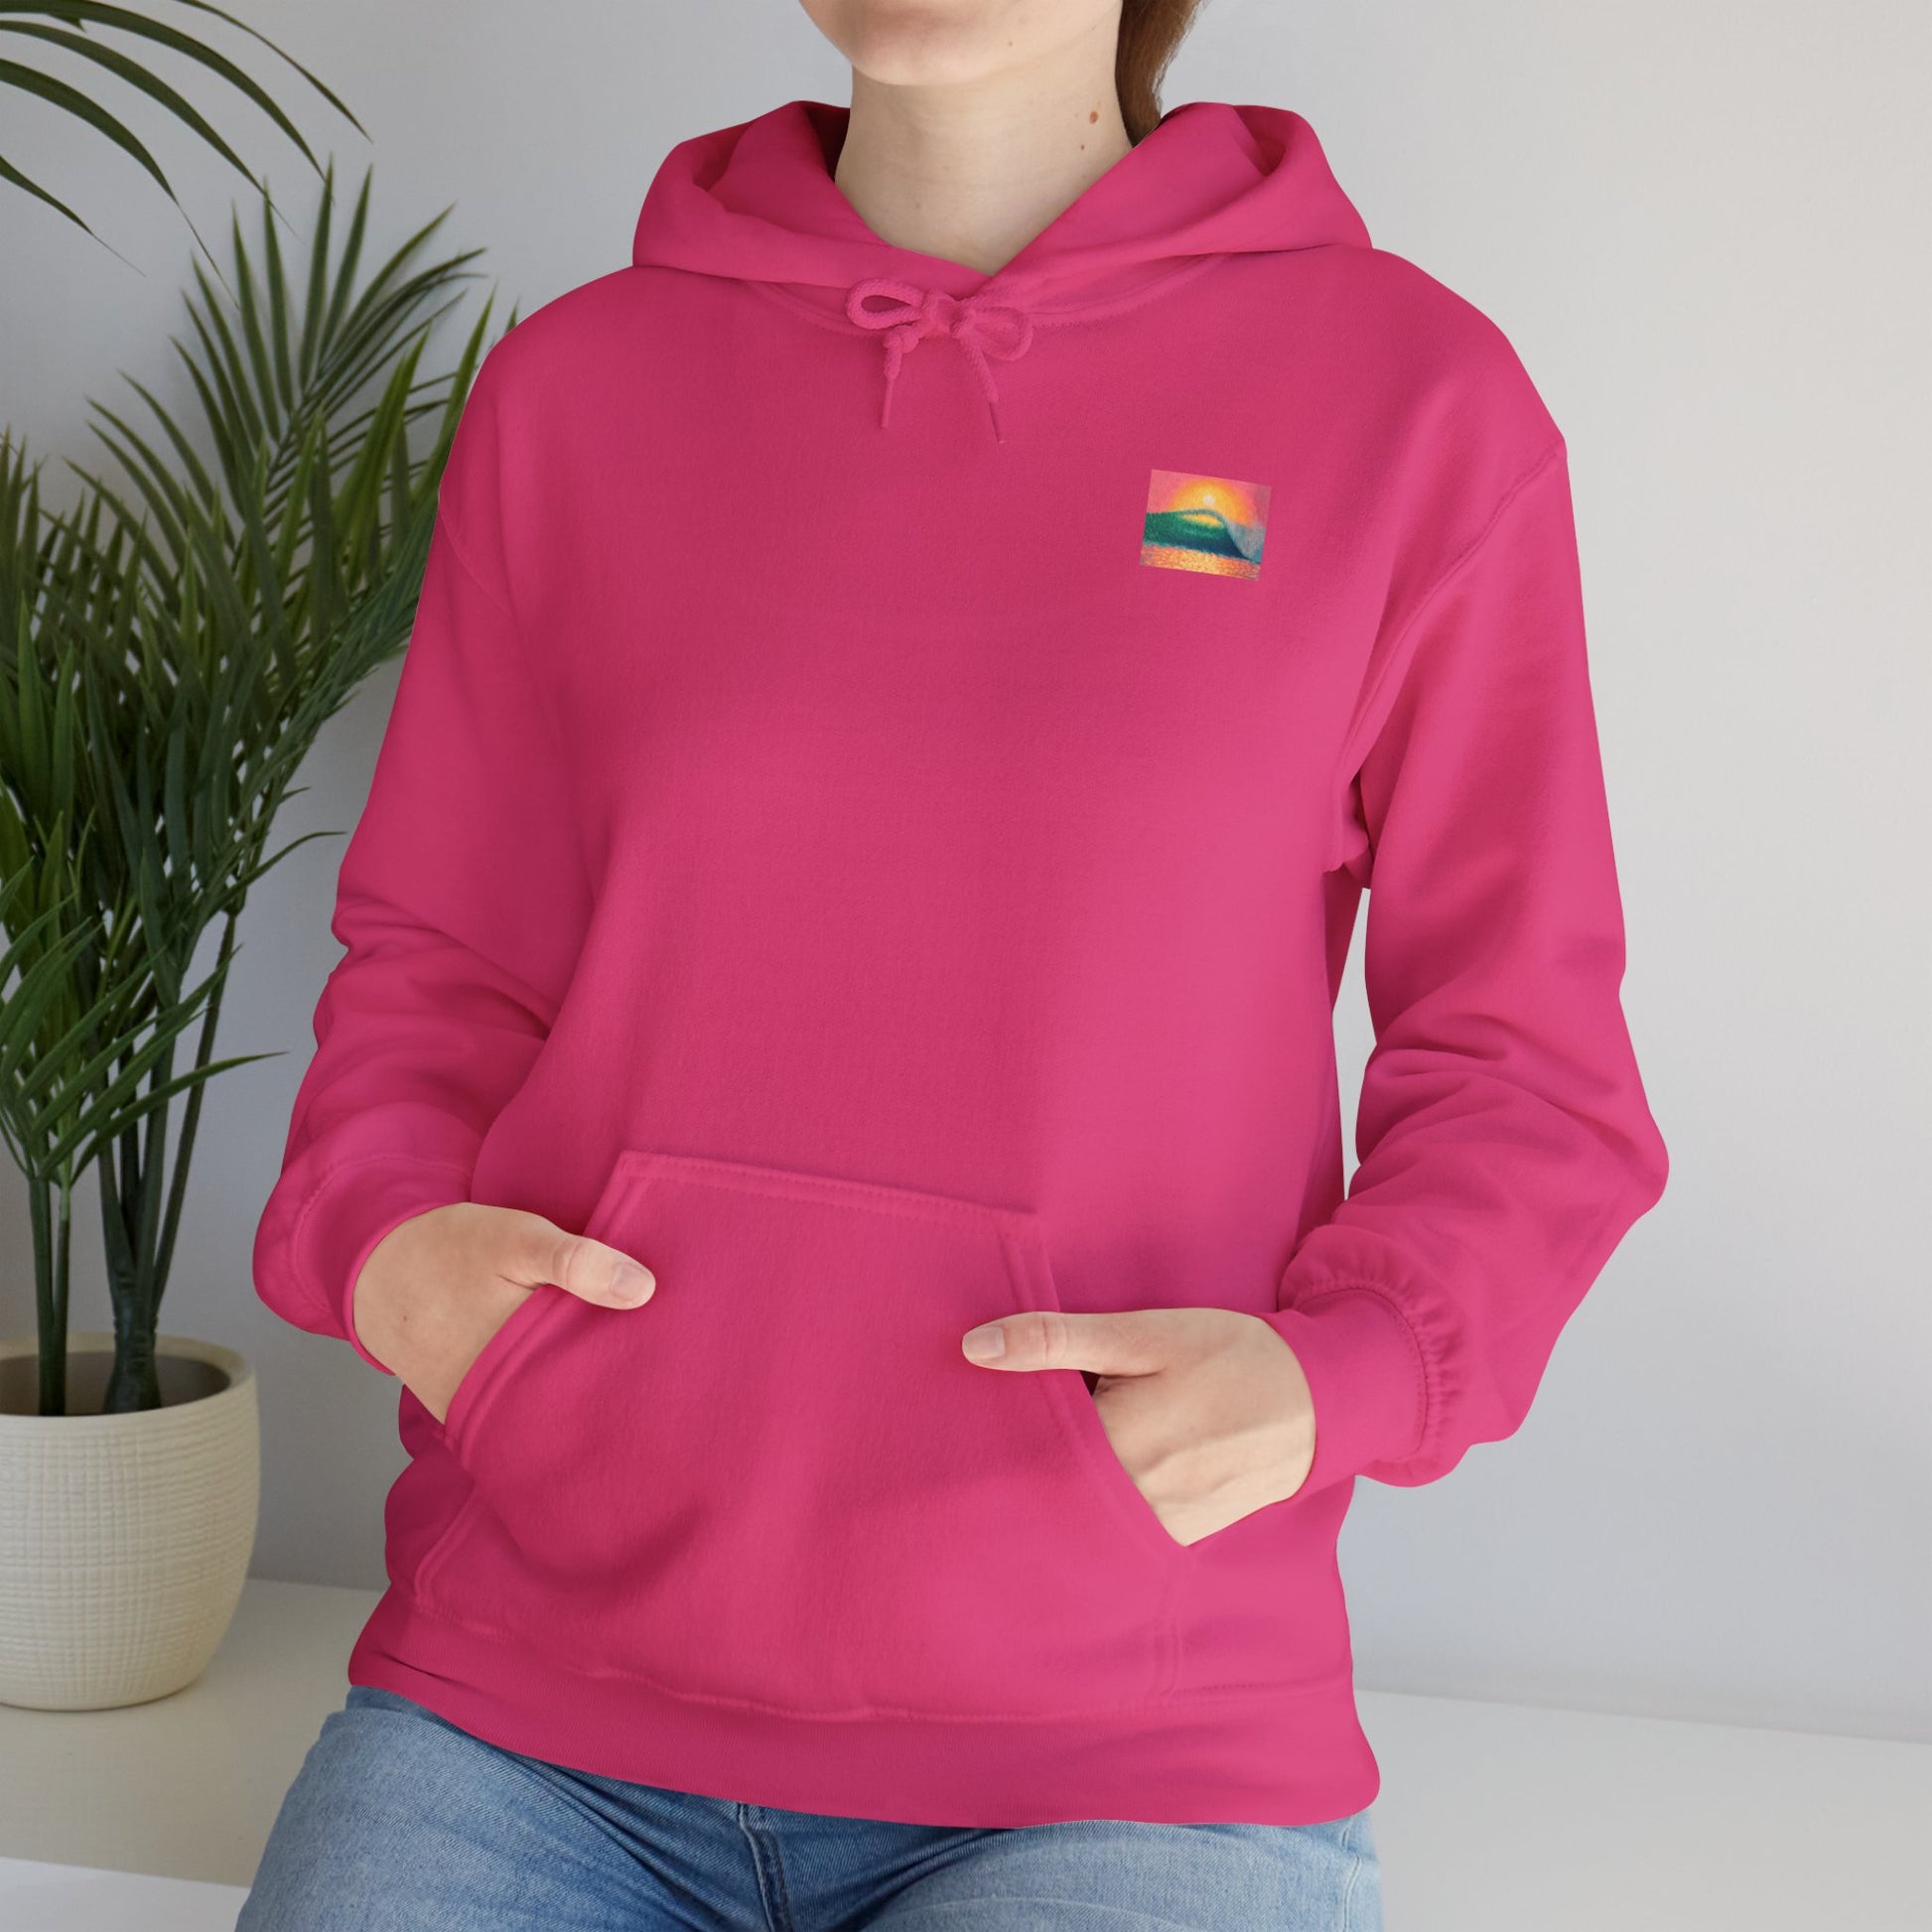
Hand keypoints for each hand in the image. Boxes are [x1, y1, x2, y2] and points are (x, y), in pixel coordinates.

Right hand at [351, 1202, 655, 1424]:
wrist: (376, 1272)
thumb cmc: (450, 1250)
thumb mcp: (515, 1239)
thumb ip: (575, 1261)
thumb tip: (644, 1290)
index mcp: (519, 1357)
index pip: (596, 1386)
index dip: (638, 1381)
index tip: (678, 1370)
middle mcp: (498, 1399)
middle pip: (576, 1408)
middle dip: (615, 1398)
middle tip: (666, 1387)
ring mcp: (478, 1413)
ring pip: (547, 1417)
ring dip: (580, 1403)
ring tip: (632, 1392)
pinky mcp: (464, 1414)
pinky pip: (515, 1417)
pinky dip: (545, 1404)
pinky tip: (576, 1388)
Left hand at [960, 1306, 1316, 1544]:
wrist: (1317, 1404)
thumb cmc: (1231, 1357)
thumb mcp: (1144, 1334)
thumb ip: (1058, 1341)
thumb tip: (973, 1347)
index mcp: (1114, 1446)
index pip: (1020, 1450)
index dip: (990, 1430)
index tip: (963, 1415)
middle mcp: (1129, 1501)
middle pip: (1041, 1487)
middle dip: (1016, 1459)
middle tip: (989, 1432)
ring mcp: (1154, 1527)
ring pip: (1075, 1511)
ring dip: (1053, 1482)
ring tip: (1035, 1448)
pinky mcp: (1174, 1536)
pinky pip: (1111, 1524)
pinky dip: (1090, 1499)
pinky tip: (1085, 1468)